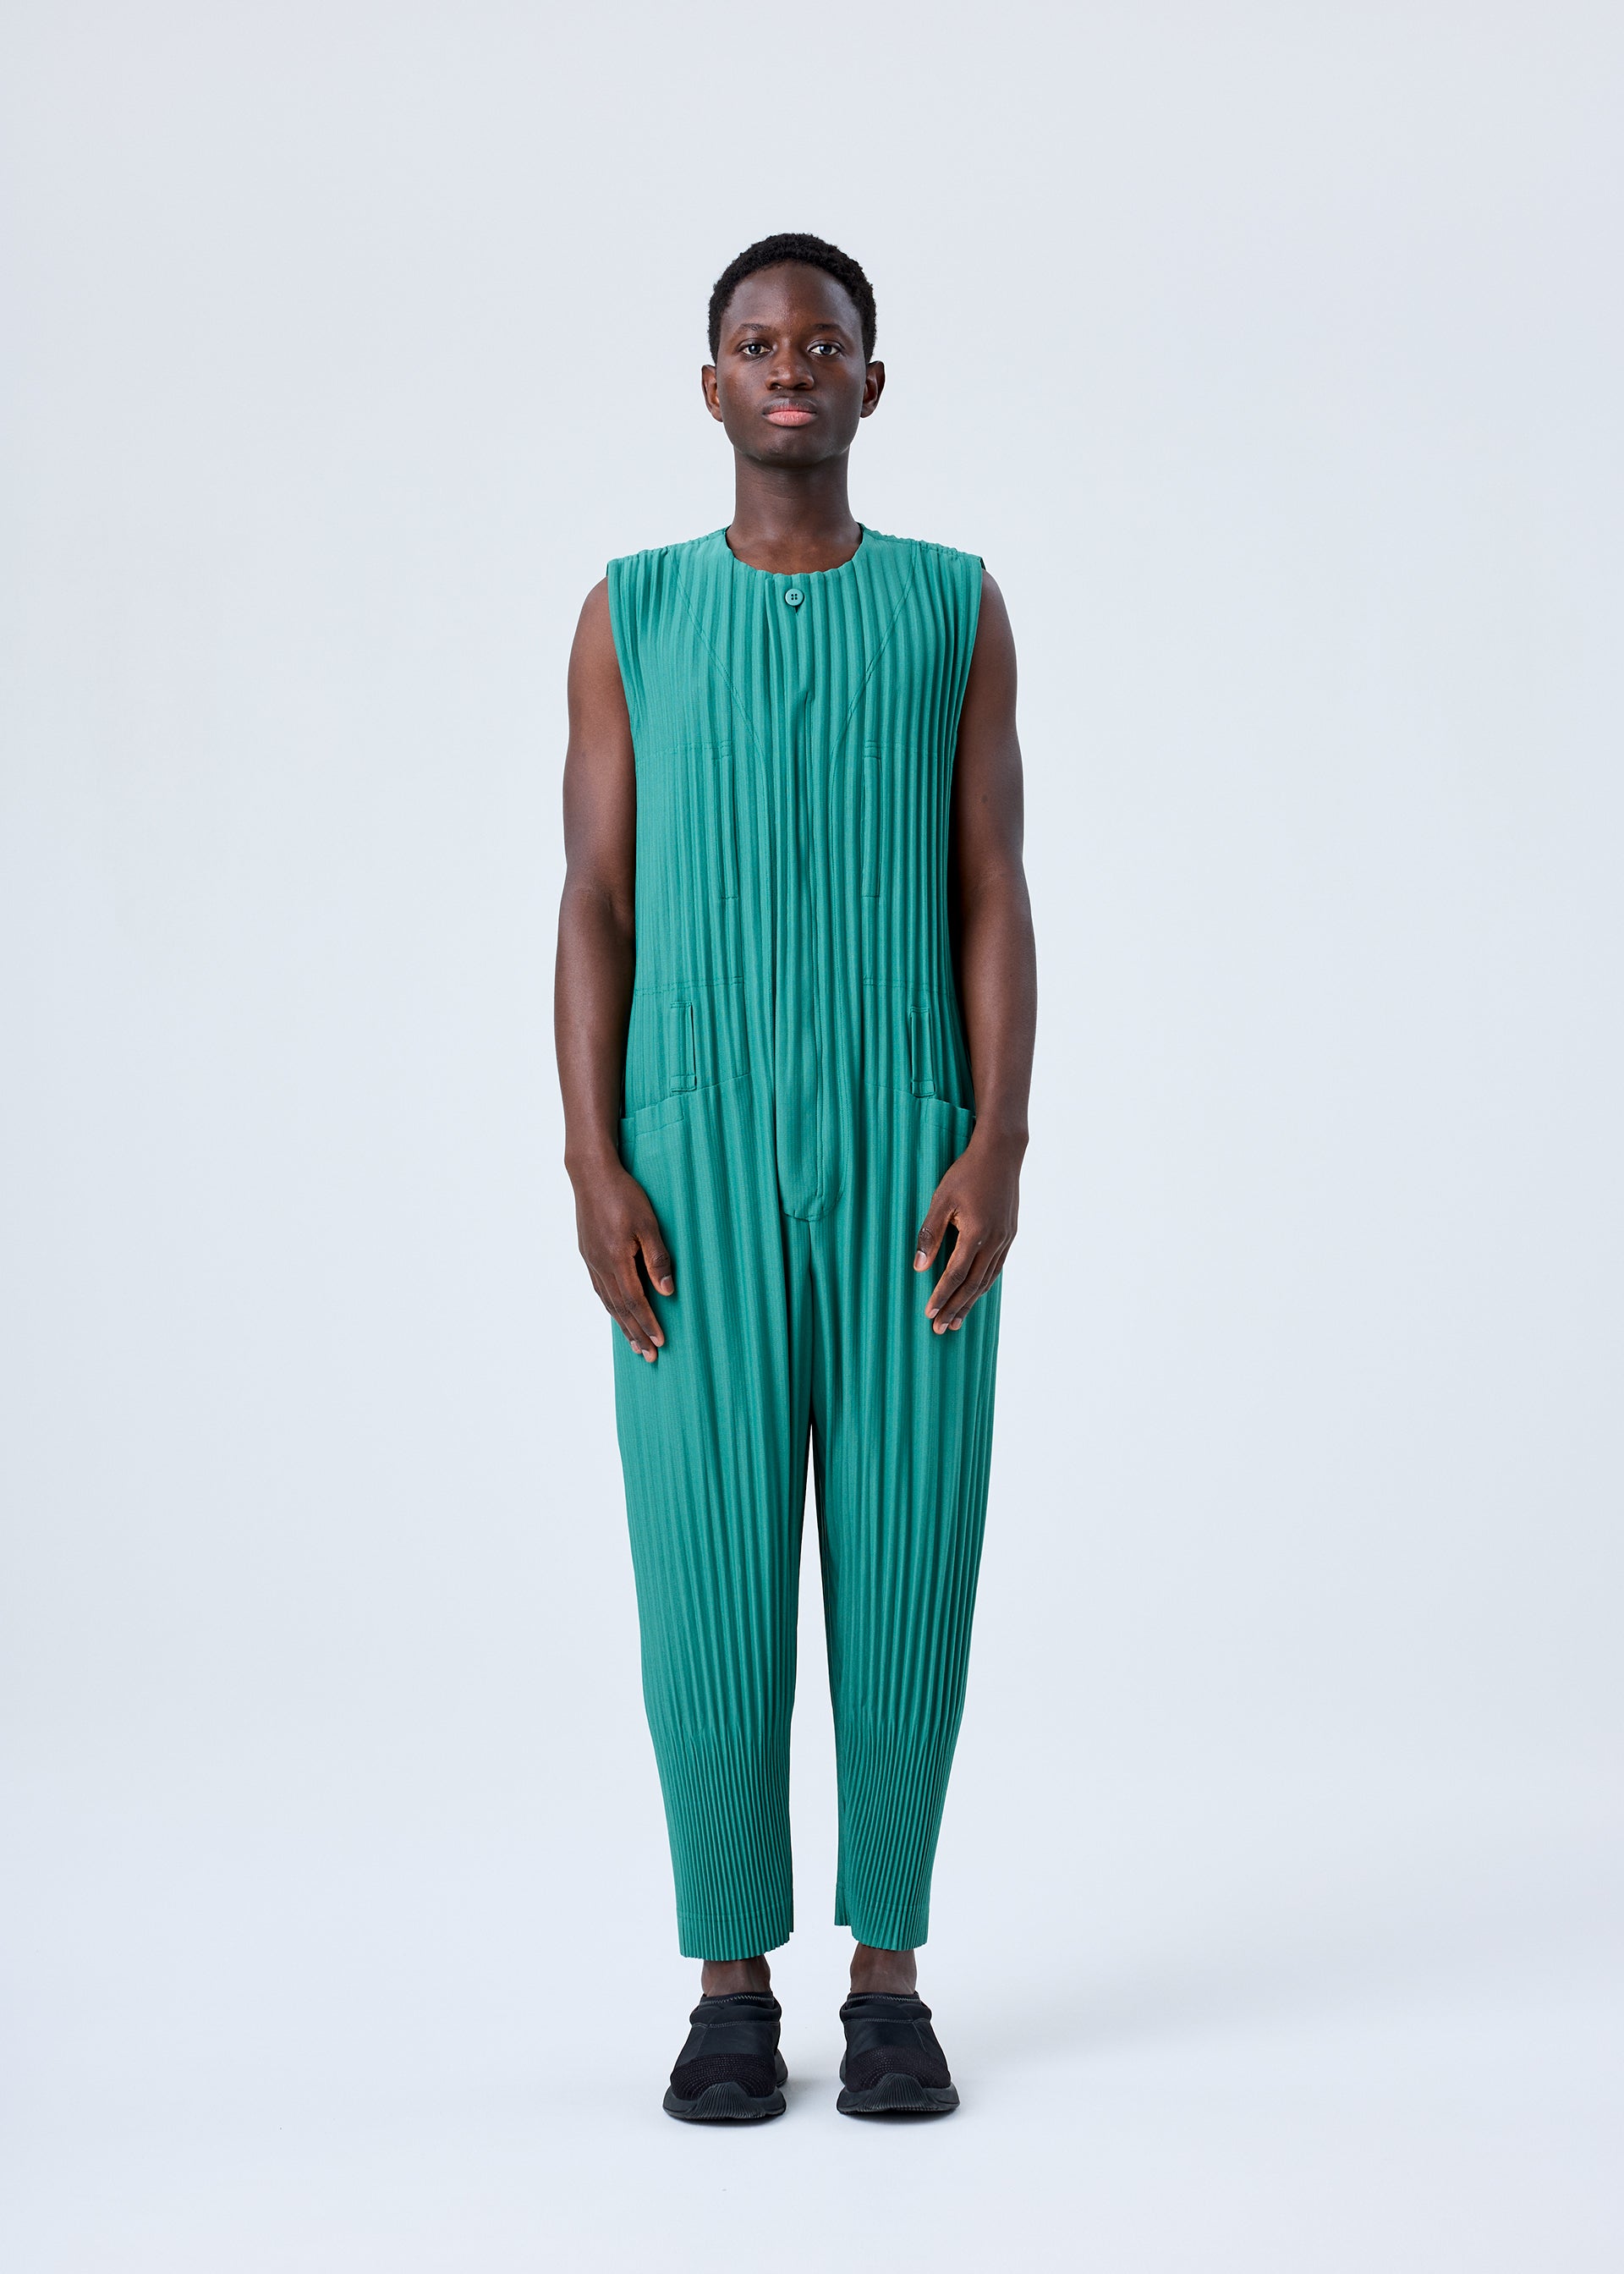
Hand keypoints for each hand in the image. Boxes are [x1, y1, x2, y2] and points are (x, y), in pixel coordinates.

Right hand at [573, 1158, 674, 1360]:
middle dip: (636, 1333)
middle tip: (649, 1356)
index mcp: (616, 1261)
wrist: (591, 1174)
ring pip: (607, 1301)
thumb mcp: (648, 1224)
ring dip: (622, 1324)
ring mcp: (591, 1260)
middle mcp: (600, 1266)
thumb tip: (667, 1291)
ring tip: (634, 1343)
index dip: (648, 1324)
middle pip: (619, 1308)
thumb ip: (657, 1258)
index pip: (635, 1302)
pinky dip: (610, 1306)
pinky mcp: (587, 1253)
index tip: (661, 1343)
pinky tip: (615, 1311)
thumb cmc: (624, 1195)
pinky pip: (599, 1288)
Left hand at [913, 1130, 1021, 1332]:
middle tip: (940, 1329)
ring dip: (971, 1302)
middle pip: (972, 1285)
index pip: (955, 1275)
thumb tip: (919, 1267)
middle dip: (955, 1308)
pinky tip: (976, 1293)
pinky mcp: (1010, 1234)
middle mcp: (994, 1241)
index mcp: (975, 1234)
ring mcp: (1006, 1239)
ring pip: (987, 1280)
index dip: (941, 1296)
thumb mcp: (941, 1200)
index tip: (928, 1314)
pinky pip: (997, 1267)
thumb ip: (929, 1234)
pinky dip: (984, 1285)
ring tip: (957, 1320)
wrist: (1002, 1154)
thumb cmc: (966, 1173)